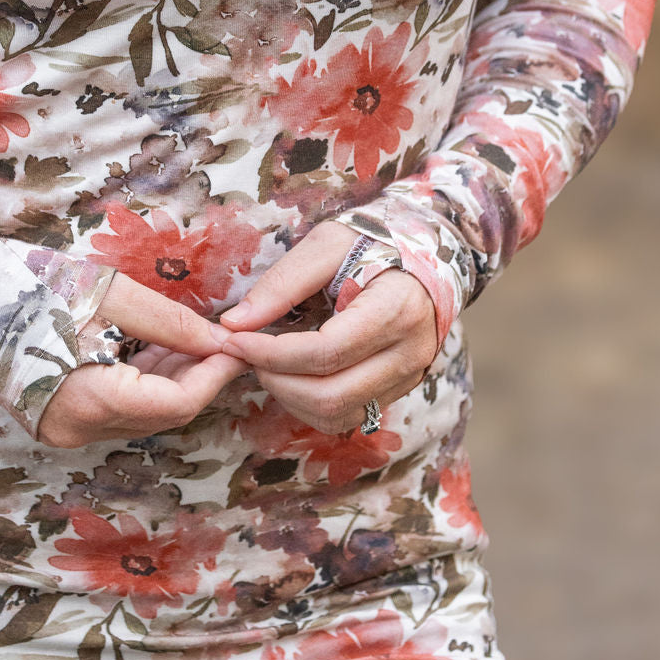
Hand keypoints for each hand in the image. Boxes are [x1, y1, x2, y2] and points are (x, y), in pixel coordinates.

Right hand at [36, 271, 246, 448]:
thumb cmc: (36, 287)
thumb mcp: (110, 295)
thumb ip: (170, 323)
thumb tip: (219, 342)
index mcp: (90, 400)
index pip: (177, 405)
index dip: (214, 376)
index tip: (238, 346)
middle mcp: (78, 430)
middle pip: (162, 415)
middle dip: (198, 378)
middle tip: (222, 341)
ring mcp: (65, 431)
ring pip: (143, 416)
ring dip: (173, 382)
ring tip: (191, 341)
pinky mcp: (59, 423)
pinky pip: (118, 412)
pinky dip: (143, 386)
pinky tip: (156, 353)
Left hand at [216, 222, 437, 434]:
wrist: (424, 255)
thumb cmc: (373, 242)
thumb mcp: (327, 245)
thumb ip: (282, 283)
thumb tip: (234, 323)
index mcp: (396, 309)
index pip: (326, 352)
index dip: (272, 353)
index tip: (235, 339)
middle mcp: (409, 353)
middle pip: (331, 395)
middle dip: (277, 381)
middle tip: (248, 354)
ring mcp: (408, 377)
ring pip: (339, 415)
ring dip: (290, 398)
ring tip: (269, 363)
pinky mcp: (398, 390)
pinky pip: (349, 417)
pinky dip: (311, 406)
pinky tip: (294, 376)